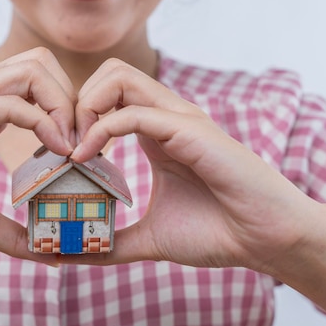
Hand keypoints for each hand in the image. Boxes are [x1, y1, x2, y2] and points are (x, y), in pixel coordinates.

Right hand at [0, 48, 74, 260]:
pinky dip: (42, 121)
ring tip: (72, 147)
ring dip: (63, 103)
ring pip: (33, 70)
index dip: (72, 113)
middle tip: (85, 143)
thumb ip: (12, 232)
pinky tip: (56, 150)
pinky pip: (10, 101)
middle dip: (74, 99)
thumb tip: (48, 255)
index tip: (86, 154)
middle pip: (44, 65)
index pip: (42, 88)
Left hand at [63, 59, 323, 272]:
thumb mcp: (149, 236)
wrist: (267, 240)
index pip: (107, 95)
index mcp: (156, 132)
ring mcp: (179, 119)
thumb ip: (112, 239)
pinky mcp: (190, 130)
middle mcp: (166, 117)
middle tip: (63, 144)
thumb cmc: (217, 233)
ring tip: (73, 149)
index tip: (58, 155)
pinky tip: (85, 158)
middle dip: (75, 101)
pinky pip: (133, 112)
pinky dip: (101, 129)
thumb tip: (70, 253)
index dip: (75, 116)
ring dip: (85, 107)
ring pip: (118, 77)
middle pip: (108, 72)